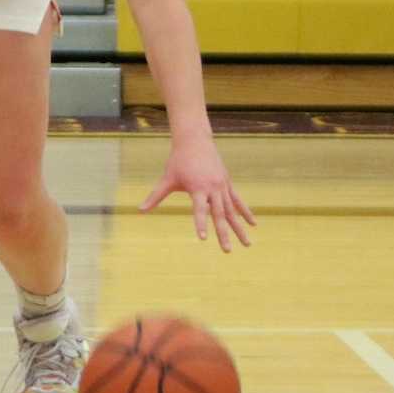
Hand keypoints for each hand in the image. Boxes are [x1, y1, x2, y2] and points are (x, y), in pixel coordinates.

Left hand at [139, 138, 256, 251]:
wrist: (194, 141)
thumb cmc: (178, 161)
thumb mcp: (166, 179)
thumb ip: (155, 196)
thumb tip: (140, 211)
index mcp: (198, 188)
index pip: (200, 210)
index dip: (201, 223)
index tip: (202, 238)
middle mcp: (213, 188)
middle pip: (220, 215)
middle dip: (224, 234)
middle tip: (227, 251)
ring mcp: (222, 186)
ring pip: (232, 211)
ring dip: (239, 228)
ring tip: (247, 244)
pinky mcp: (227, 183)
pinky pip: (238, 201)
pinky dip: (245, 212)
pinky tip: (253, 224)